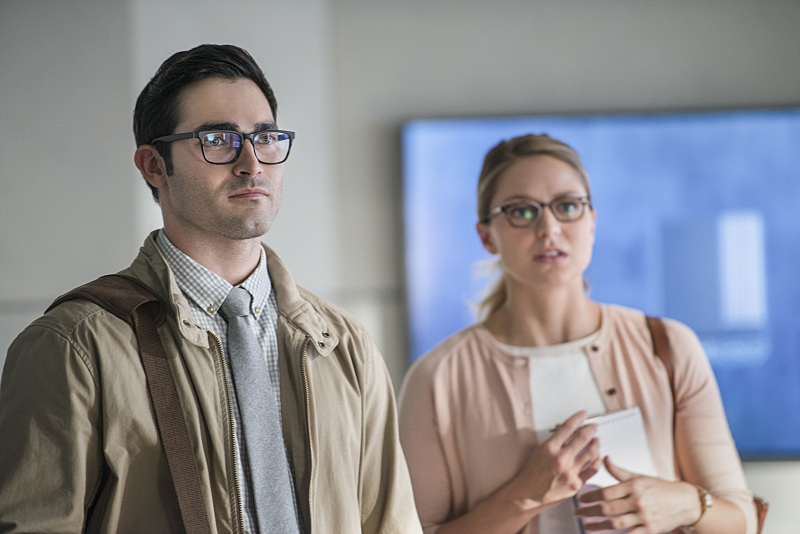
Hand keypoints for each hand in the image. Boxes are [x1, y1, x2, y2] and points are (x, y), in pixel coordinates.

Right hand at [509, 410, 601, 510]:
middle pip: (583, 437)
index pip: (568, 427)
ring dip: (596, 443)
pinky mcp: (576, 484)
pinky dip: (596, 460)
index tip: (584, 414)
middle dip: (591, 429)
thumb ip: (555, 442)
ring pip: (591, 453)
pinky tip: (597, 456)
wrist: (526, 495)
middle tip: (594, 426)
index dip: (578, 418)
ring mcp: (570, 472)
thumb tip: (569, 432)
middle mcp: (561, 459)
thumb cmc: (530, 474)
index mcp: (549, 448)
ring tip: (596, 440)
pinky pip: (592, 469)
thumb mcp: (538, 451)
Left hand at [575, 456, 700, 532]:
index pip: (607, 491)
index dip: (591, 495)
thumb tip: (603, 458)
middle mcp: (638, 500)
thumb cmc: (659, 488)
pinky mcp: (651, 529)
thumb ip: (619, 472)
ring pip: (617, 523)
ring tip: (586, 526)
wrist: (685, 502)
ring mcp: (644, 516)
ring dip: (599, 526)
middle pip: (608, 508)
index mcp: (634, 486)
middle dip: (590, 511)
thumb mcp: (640, 477)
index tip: (580, 498)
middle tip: (577, 513)